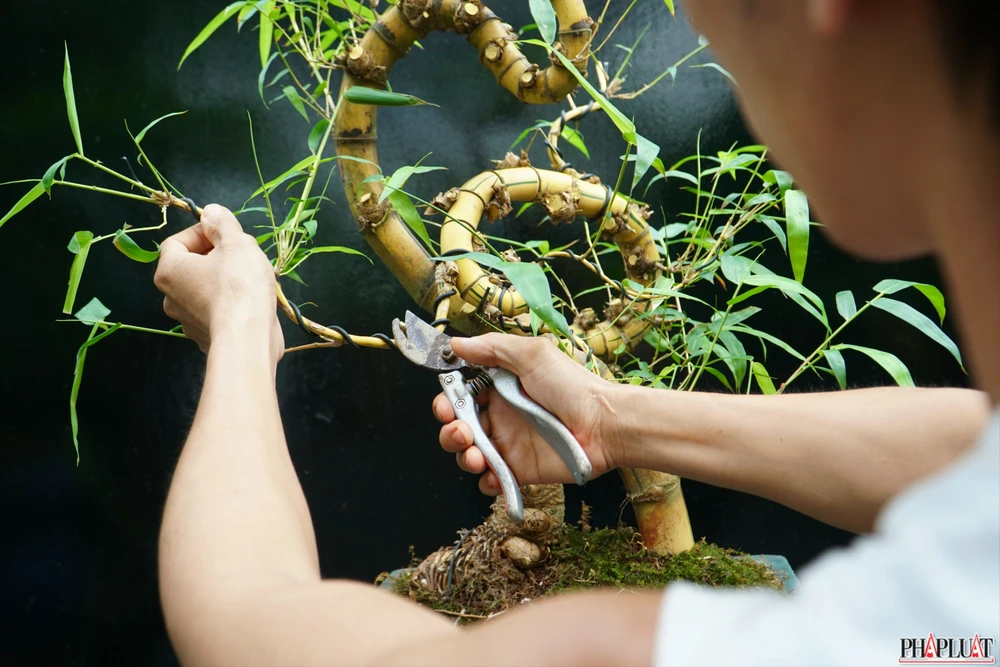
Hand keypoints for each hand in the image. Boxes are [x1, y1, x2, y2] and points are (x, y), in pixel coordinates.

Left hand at [154, 204, 282, 359]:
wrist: (248, 338)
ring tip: (251, 278)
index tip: (224, 232)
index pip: (176, 241)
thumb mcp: (236, 244)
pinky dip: (229, 305)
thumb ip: (222, 224)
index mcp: (170, 270)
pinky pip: (215, 312)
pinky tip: (250, 302)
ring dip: (223, 280)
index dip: (200, 232)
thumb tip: (211, 212)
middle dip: (216, 256)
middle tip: (242, 253)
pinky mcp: (206, 338)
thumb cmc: (239, 287)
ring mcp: (187, 321)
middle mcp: (170, 297)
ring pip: (204, 290)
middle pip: (190, 267)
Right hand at [432, 334, 621, 494]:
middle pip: (458, 427)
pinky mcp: (520, 470)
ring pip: (469, 455)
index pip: (460, 395)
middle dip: (449, 431)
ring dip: (462, 455)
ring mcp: (509, 445)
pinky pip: (492, 480)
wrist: (604, 425)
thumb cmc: (573, 387)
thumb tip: (456, 342)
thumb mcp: (533, 355)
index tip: (445, 405)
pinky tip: (491, 473)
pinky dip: (486, 480)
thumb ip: (491, 348)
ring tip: (475, 454)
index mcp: (500, 388)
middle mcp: (501, 416)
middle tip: (461, 431)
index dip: (446, 401)